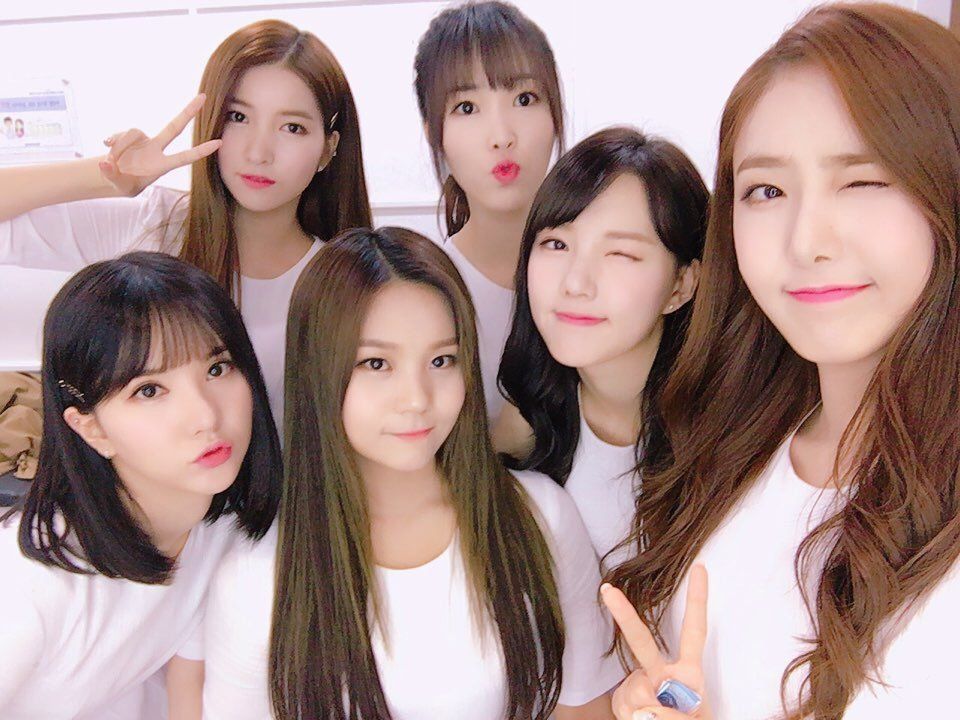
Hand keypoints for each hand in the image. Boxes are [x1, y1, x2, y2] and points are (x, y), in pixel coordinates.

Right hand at [98, 94, 221, 196]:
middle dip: (188, 112)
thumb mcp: (120, 186)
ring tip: (112, 160)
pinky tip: (107, 148)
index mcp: (161, 165)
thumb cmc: (125, 184)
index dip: (201, 151)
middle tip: (203, 96)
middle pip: (175, 127)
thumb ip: (113, 175)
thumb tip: (106, 163)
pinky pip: (121, 134)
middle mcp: (156, 149)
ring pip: (132, 132)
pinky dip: (113, 142)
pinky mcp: (130, 136)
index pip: (185, 157)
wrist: (114, 175)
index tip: (219, 143)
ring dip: (120, 146)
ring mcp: (144, 141)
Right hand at [601, 564, 710, 719]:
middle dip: (624, 616)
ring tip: (653, 719)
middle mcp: (662, 673)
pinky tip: (639, 719)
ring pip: (634, 687)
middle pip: (642, 641)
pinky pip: (623, 704)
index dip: (697, 600)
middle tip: (609, 591)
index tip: (700, 568)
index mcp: (688, 673)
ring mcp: (640, 685)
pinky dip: (631, 717)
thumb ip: (677, 714)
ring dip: (643, 709)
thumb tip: (649, 705)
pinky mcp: (622, 700)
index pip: (694, 632)